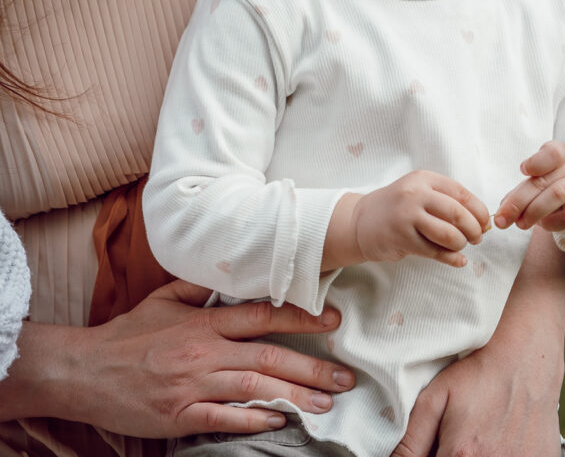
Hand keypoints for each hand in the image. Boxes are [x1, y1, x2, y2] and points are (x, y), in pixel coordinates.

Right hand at [1, 279, 353, 435]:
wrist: (86, 370)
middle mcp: (204, 351)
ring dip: (295, 396)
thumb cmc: (128, 334)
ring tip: (326, 403)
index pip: (262, 316)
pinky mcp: (180, 414)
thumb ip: (200, 287)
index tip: (332, 321)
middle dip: (312, 366)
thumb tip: (233, 276)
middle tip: (345, 375)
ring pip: (254, 389)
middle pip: (268, 357)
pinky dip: (254, 420)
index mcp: (203, 321)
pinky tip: (280, 421)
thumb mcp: (164, 299)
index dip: (301, 317)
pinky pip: (224, 418)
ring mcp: (193, 385)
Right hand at [325, 171, 489, 269]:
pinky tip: (457, 260)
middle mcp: (415, 193)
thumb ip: (446, 200)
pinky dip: (452, 259)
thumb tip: (483, 220)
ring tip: (460, 247)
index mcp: (423, 178)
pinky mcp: (402, 238)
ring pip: (449, 235)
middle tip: (477, 238)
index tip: (485, 223)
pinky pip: (436, 252)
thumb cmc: (398, 207)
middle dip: (474, 230)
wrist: (361, 221)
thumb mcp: (419, 192)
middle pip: (458, 214)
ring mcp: (407, 216)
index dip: (479, 210)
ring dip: (461, 245)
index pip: (461, 193)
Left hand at [392, 228, 564, 456]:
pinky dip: (506, 453)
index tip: (437, 445)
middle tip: (461, 434)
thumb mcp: (435, 398)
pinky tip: (504, 438)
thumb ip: (412, 440)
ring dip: (479, 453)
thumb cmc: (480, 374)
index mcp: (461, 456)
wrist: (527, 357)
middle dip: (452, 454)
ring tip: (482, 434)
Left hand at [494, 140, 564, 240]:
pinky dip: (552, 223)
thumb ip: (523, 191)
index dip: (536, 161)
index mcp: (562, 153)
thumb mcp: (543, 181)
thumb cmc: (560, 186)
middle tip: (503, 218)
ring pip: (558, 195)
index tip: (522, 171)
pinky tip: (543, 225)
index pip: (552, 152)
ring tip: (521, 224)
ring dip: (534, 212)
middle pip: (545, 180)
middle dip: (519, 201)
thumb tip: (503, 207)